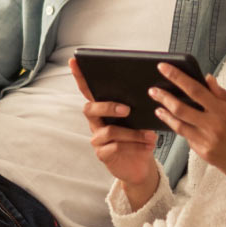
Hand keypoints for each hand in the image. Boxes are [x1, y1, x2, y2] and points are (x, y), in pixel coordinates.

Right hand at [69, 58, 158, 205]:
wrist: (142, 165)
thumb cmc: (140, 137)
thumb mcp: (142, 119)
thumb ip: (139, 105)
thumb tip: (151, 90)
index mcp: (103, 109)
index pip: (88, 90)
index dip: (80, 77)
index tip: (75, 61)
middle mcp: (96, 122)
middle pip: (90, 109)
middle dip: (108, 107)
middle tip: (127, 110)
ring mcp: (98, 139)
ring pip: (107, 130)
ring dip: (131, 132)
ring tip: (149, 135)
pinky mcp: (103, 155)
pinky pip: (112, 147)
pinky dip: (132, 145)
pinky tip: (146, 146)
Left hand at [151, 63, 225, 204]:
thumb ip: (221, 95)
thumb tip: (207, 78)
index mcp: (223, 110)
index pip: (194, 89)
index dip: (176, 77)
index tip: (163, 67)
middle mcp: (213, 125)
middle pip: (180, 108)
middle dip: (163, 97)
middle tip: (152, 90)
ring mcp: (207, 141)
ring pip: (179, 126)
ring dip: (166, 116)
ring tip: (158, 108)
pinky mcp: (204, 154)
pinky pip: (188, 140)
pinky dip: (182, 131)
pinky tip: (177, 125)